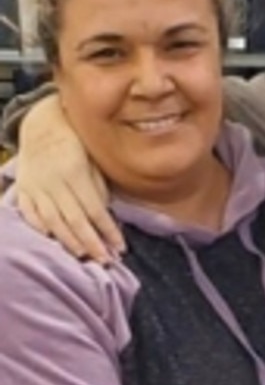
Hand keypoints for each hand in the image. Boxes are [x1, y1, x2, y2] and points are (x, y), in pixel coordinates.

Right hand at [16, 94, 123, 263]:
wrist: (42, 123)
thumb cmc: (77, 141)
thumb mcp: (94, 157)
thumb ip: (98, 186)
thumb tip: (105, 214)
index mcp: (74, 172)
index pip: (94, 210)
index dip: (108, 231)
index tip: (121, 247)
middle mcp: (53, 182)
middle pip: (74, 220)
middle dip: (92, 243)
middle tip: (106, 261)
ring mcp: (34, 187)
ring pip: (52, 221)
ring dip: (69, 241)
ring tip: (84, 256)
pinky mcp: (23, 189)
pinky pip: (29, 213)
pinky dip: (40, 227)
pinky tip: (52, 240)